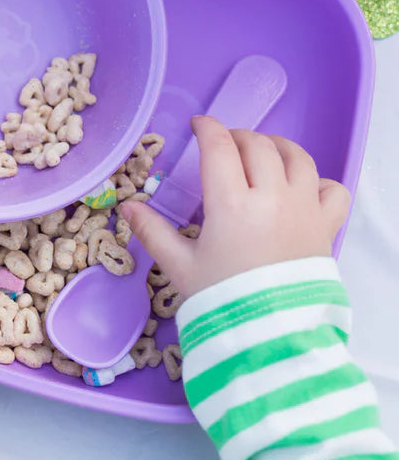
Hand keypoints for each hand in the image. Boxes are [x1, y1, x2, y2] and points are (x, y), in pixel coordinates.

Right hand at [121, 117, 350, 297]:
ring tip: (262, 152)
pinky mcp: (326, 226)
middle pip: (258, 144)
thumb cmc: (222, 299)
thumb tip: (127, 207)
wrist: (272, 334)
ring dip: (277, 146)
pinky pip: (331, 187)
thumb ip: (152, 232)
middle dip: (238, 136)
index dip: (207, 128)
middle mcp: (272, 197)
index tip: (198, 124)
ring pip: (298, 156)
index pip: (220, 146)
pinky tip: (301, 187)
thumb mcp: (179, 266)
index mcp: (232, 203)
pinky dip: (317, 179)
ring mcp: (304, 208)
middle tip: (223, 144)